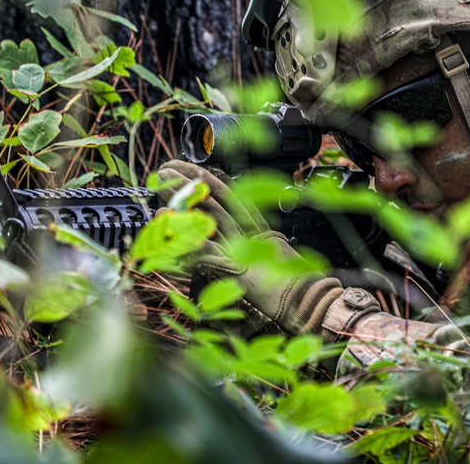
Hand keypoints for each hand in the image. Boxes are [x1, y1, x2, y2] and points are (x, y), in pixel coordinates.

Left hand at [156, 160, 380, 339]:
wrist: (309, 302)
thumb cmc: (291, 289)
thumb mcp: (268, 262)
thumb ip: (252, 249)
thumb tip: (231, 244)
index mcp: (258, 228)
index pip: (228, 195)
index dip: (206, 179)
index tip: (189, 167)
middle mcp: (250, 232)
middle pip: (215, 199)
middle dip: (189, 182)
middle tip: (166, 169)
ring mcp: (244, 247)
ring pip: (208, 215)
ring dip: (182, 198)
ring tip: (161, 184)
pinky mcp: (236, 267)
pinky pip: (205, 250)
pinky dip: (183, 236)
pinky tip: (167, 224)